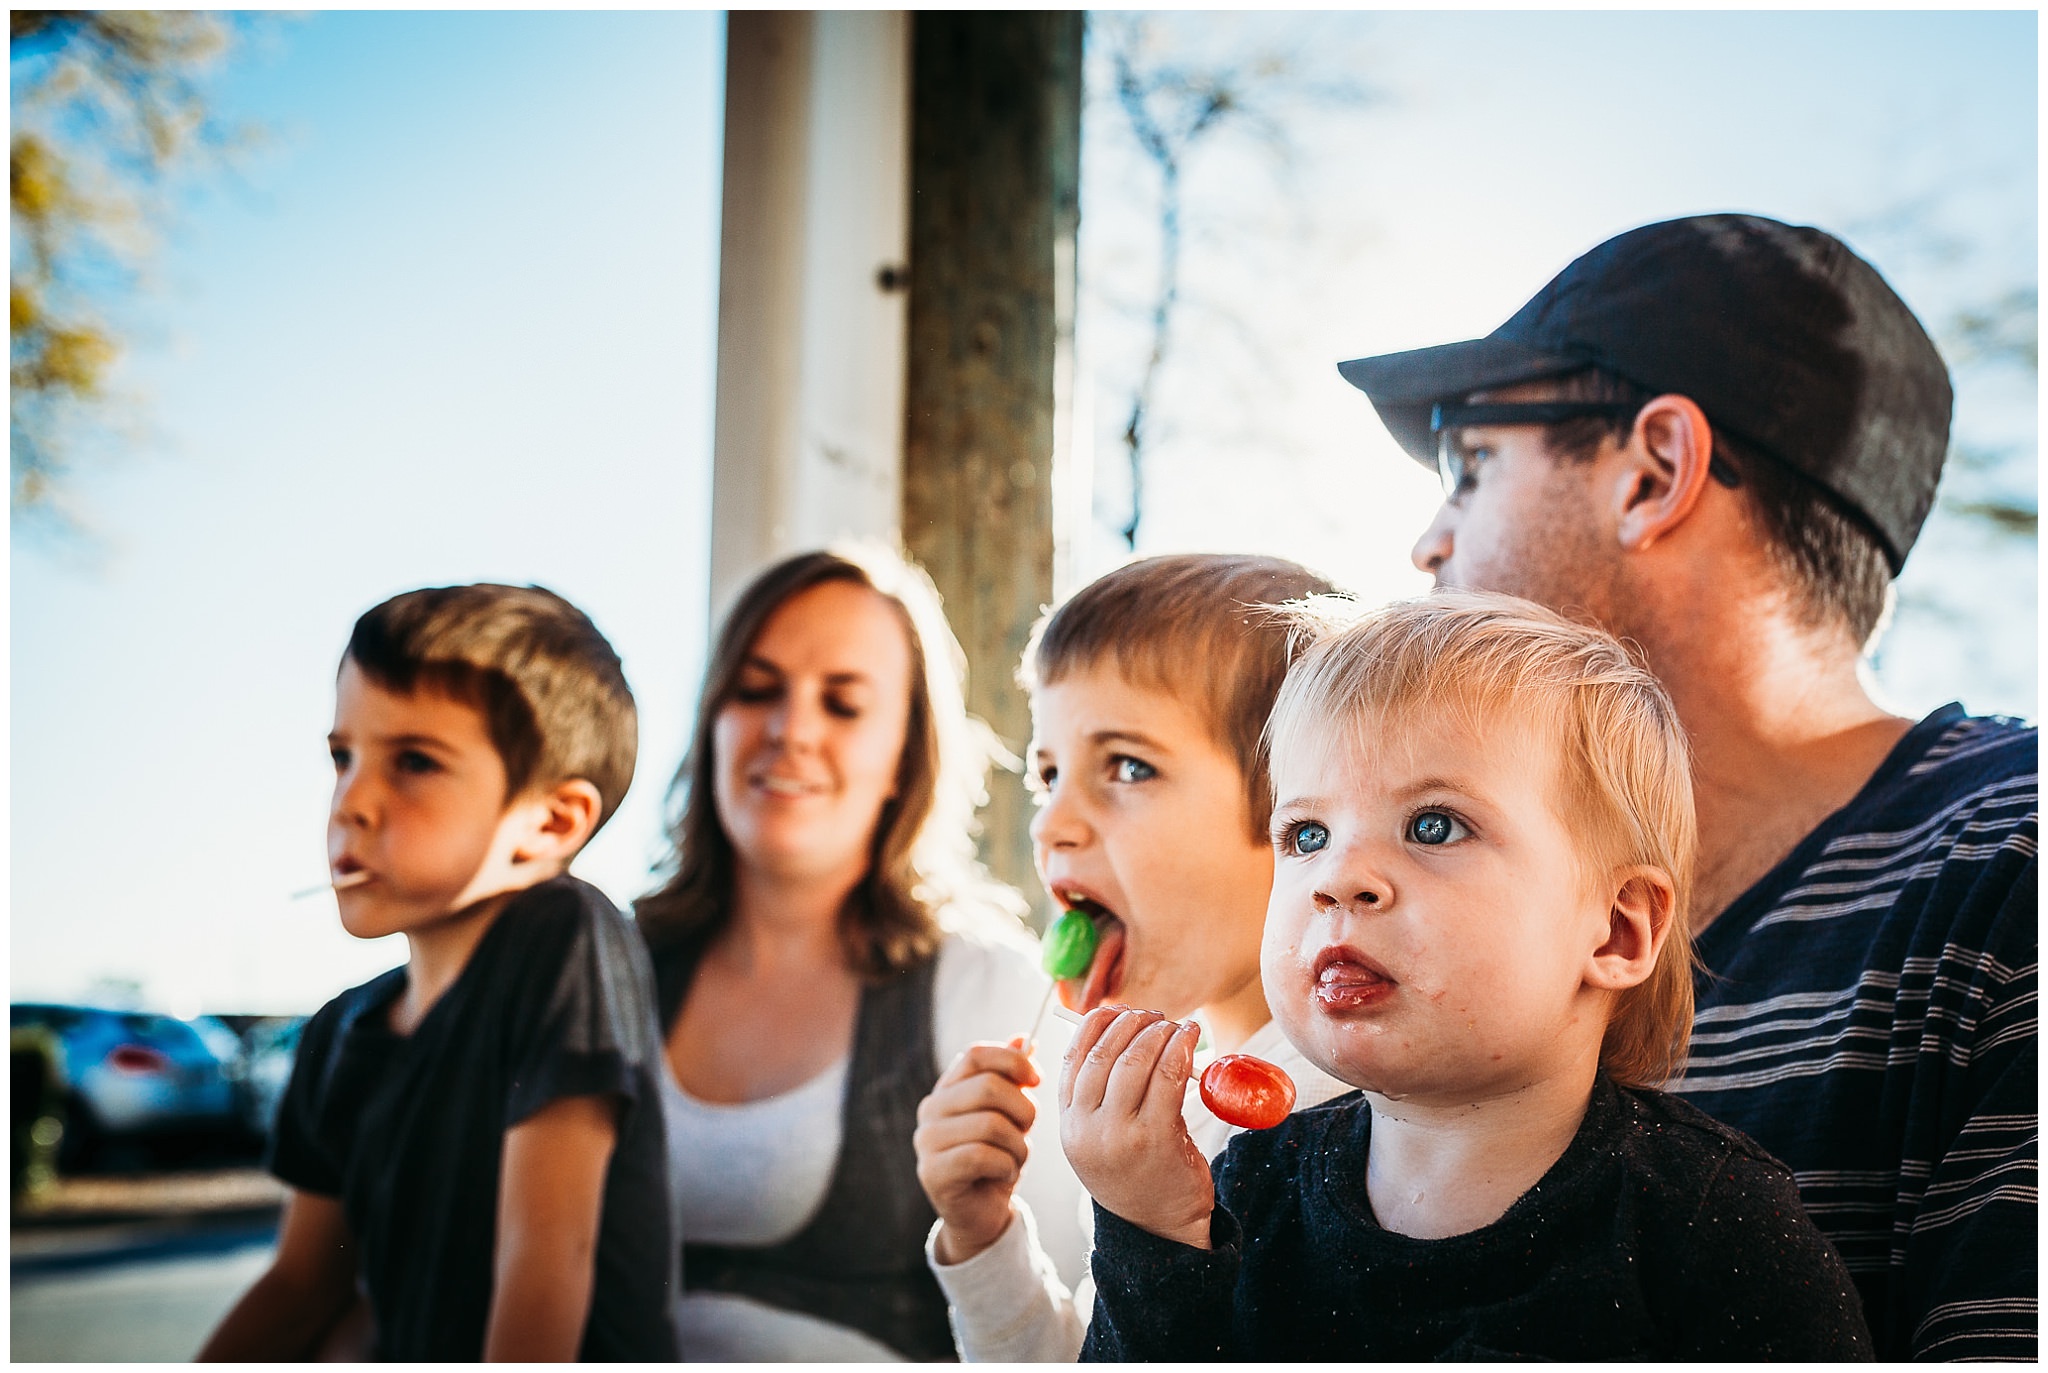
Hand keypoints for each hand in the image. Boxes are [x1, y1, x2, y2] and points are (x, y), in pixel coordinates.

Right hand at [915, 1037, 1039, 1264]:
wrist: (983, 1214)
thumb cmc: (997, 1158)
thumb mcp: (1010, 1114)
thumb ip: (1012, 1077)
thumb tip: (1025, 1038)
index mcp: (947, 1088)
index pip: (976, 1054)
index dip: (1012, 1061)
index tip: (1037, 1080)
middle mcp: (930, 1109)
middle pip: (989, 1087)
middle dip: (1023, 1109)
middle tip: (1029, 1131)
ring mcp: (927, 1141)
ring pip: (990, 1124)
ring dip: (1018, 1145)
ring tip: (1016, 1157)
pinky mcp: (932, 1172)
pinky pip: (982, 1156)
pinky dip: (1006, 1165)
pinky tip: (1005, 1174)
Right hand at [1058, 1007, 1212, 1249]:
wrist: (1161, 1230)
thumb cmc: (1138, 1173)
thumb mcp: (1103, 1136)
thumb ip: (1103, 1093)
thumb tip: (1124, 1029)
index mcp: (1069, 1124)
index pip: (1073, 1057)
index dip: (1097, 1024)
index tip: (1120, 1009)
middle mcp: (1085, 1129)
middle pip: (1104, 1054)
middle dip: (1132, 1024)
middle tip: (1156, 1016)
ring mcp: (1118, 1136)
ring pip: (1134, 1061)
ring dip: (1158, 1032)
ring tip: (1177, 1027)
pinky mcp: (1155, 1140)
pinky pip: (1167, 1078)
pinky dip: (1180, 1048)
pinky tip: (1190, 1038)